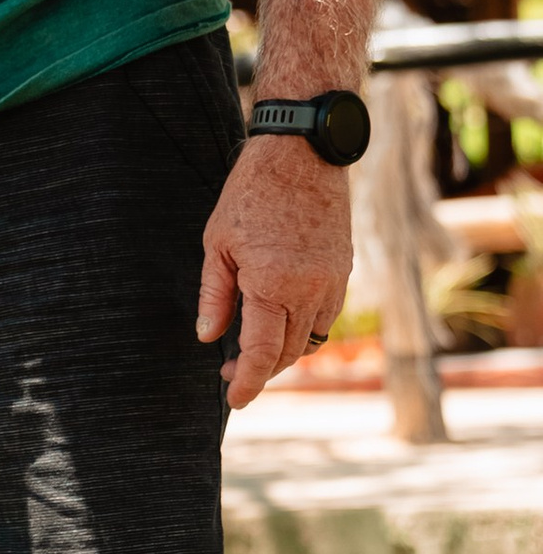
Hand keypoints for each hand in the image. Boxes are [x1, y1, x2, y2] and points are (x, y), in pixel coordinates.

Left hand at [198, 142, 353, 409]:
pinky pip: (326, 317)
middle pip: (288, 353)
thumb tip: (209, 337)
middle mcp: (311, 291)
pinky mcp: (344, 270)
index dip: (247, 383)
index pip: (263, 353)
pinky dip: (303, 329)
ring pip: (311, 339)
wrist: (303, 153)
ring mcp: (333, 282)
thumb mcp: (217, 244)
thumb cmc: (250, 193)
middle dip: (261, 371)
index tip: (234, 400)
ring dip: (283, 353)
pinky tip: (280, 322)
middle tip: (230, 373)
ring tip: (253, 351)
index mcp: (274, 286)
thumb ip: (214, 296)